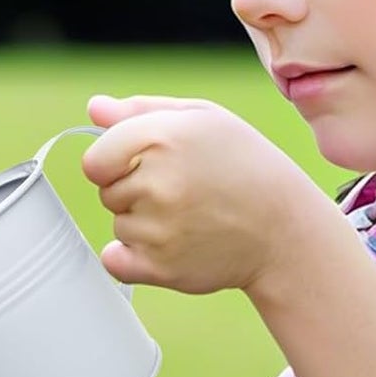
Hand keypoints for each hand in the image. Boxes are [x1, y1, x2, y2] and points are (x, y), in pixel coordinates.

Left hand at [82, 93, 322, 295]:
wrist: (282, 227)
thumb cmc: (244, 165)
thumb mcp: (202, 119)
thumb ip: (141, 111)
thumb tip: (94, 109)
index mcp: (163, 137)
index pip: (95, 160)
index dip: (113, 162)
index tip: (141, 165)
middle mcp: (157, 183)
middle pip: (107, 193)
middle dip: (134, 191)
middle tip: (182, 191)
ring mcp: (157, 228)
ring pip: (119, 225)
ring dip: (142, 224)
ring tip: (189, 216)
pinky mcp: (159, 267)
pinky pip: (114, 262)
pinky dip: (130, 258)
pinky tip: (167, 245)